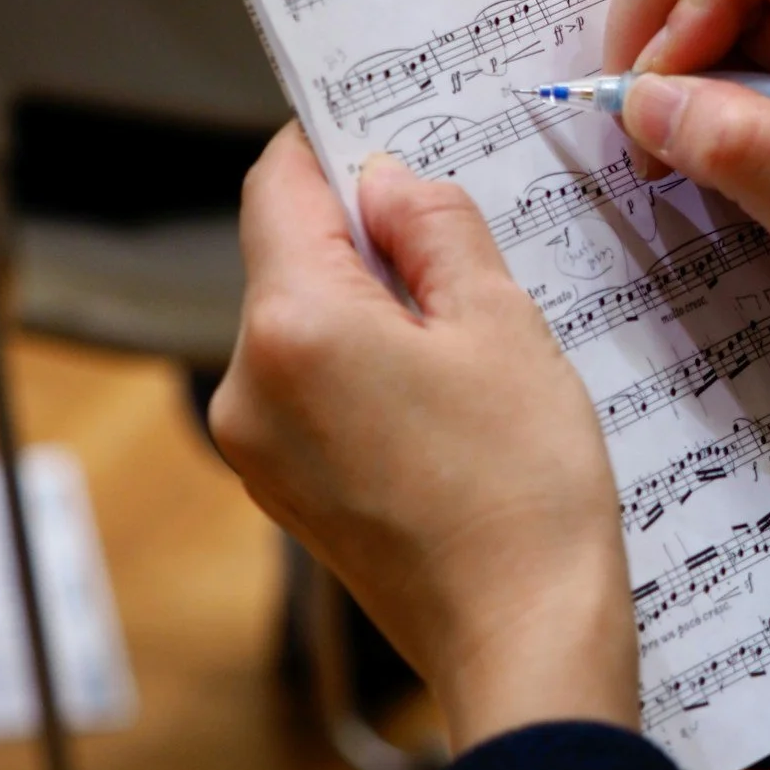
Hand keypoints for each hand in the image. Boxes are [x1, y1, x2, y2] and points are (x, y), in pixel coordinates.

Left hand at [209, 126, 637, 753]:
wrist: (523, 641)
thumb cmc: (523, 485)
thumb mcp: (500, 323)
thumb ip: (433, 229)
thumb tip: (386, 179)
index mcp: (292, 324)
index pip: (281, 184)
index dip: (334, 144)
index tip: (386, 128)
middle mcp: (246, 384)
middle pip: (289, 256)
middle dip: (366, 233)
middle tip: (463, 235)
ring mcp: (256, 448)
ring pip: (304, 326)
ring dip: (374, 305)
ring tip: (472, 329)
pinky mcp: (286, 492)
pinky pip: (314, 391)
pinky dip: (369, 368)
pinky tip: (450, 392)